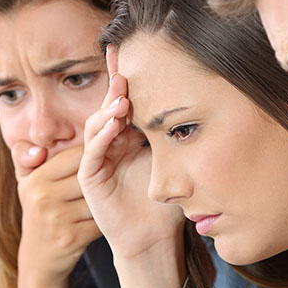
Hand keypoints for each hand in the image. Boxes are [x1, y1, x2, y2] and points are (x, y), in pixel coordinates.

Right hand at [14, 141, 101, 281]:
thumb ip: (23, 155)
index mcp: (35, 180)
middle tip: (115, 176)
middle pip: (89, 177)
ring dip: (105, 200)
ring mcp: (58, 220)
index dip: (94, 155)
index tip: (104, 157)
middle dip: (103, 177)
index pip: (75, 156)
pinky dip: (105, 219)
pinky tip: (106, 217)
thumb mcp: (25, 182)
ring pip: (97, 199)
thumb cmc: (38, 211)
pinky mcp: (73, 238)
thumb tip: (39, 150)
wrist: (38, 258)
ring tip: (109, 198)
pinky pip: (100, 221)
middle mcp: (43, 198)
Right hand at [78, 45, 183, 261]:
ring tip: (122, 97)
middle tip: (124, 64)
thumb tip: (198, 97)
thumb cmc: (167, 203)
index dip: (126, 77)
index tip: (130, 49)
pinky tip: (113, 124)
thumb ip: (176, 133)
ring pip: (97, 125)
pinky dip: (101, 136)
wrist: (153, 237)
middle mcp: (111, 143)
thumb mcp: (176, 160)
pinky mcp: (89, 178)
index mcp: (129, 136)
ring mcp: (98, 159)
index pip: (125, 101)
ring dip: (108, 109)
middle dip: (115, 85)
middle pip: (109, 106)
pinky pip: (91, 152)